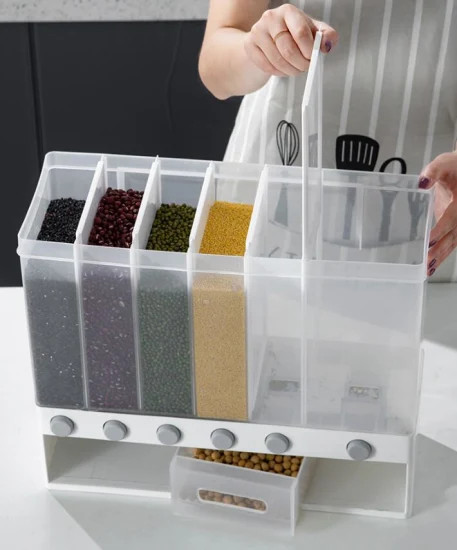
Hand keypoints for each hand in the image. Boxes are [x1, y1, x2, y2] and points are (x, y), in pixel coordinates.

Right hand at [244, 3, 337, 76]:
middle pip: (288, 49)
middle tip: (305, 67)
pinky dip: (279, 73)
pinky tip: (283, 69)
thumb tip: (327, 45)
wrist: (267, 37)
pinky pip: (267, 66)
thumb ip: (325, 35)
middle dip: (301, 63)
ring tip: (296, 69)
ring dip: (291, 71)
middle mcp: (271, 18)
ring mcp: (257, 31)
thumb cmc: (292, 34)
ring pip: (278, 61)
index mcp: (288, 11)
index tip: (312, 58)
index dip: (309, 50)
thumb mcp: (312, 31)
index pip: (301, 33)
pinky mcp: (249, 45)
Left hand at [419, 150, 456, 275]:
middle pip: (454, 236)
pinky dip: (442, 254)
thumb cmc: (455, 168)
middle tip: (427, 263)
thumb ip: (434, 171)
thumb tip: (422, 183)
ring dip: (441, 257)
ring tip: (428, 270)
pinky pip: (451, 243)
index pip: (452, 218)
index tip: (430, 240)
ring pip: (454, 243)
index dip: (441, 230)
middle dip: (440, 250)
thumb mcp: (445, 163)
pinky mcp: (456, 228)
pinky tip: (431, 266)